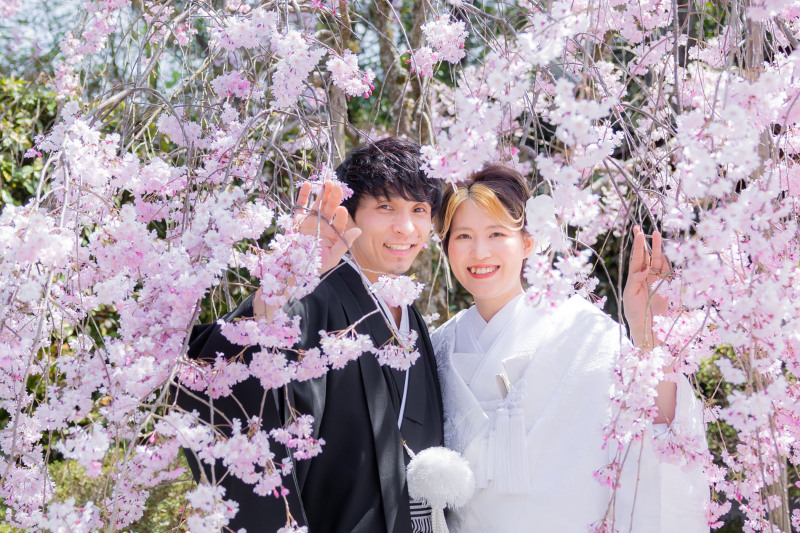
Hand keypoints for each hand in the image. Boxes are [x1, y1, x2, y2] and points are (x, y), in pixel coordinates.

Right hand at [293, 181, 360, 275]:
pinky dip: (303, 195)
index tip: (342, 210)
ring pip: (318, 204)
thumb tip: (358, 230)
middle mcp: (324, 225)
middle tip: (338, 188)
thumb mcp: (333, 257)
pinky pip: (301, 206)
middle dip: (334, 198)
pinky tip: (308, 184)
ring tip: (327, 183)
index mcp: (334, 233)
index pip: (340, 221)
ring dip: (323, 193)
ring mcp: (311, 221)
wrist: (295, 268)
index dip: (342, 215)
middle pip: (331, 209)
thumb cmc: (316, 265)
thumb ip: (344, 243)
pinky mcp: (298, 220)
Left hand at [622, 226, 669, 347]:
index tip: (637, 232)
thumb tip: (645, 268)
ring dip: (658, 248)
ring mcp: (657, 279)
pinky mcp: (667, 286)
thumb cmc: (634, 311)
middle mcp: (646, 275)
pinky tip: (666, 251)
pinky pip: (668, 271)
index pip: (636, 258)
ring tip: (657, 235)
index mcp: (635, 276)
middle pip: (647, 255)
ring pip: (658, 260)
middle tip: (644, 228)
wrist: (646, 326)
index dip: (637, 245)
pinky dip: (668, 261)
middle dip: (647, 242)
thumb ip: (636, 280)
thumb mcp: (630, 295)